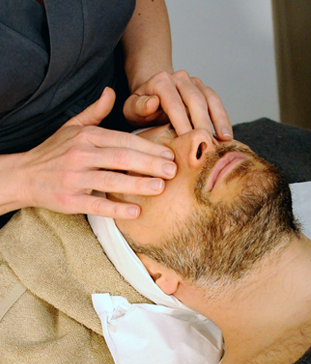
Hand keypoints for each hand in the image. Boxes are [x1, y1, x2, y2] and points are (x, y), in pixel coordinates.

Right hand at [17, 87, 177, 217]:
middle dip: (150, 164)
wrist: (24, 175)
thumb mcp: (71, 127)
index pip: (123, 140)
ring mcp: (74, 178)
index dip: (148, 146)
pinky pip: (96, 204)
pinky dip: (116, 209)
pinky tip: (136, 211)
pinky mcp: (69, 199)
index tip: (169, 153)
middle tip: (173, 170)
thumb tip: (111, 92)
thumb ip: (95, 112)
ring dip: (137, 184)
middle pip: (121, 158)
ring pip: (111, 180)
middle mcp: (80, 155)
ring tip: (160, 187)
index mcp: (86, 136)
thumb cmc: (53, 152)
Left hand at [123, 70, 232, 140]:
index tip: (188, 140)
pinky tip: (227, 135)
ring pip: (210, 99)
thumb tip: (153, 102)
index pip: (174, 103)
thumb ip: (138, 107)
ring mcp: (194, 83)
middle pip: (195, 100)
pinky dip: (223, 118)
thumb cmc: (141, 108)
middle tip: (207, 143)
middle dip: (202, 123)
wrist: (151, 96)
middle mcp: (179, 78)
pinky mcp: (204, 91)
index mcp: (161, 82)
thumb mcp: (131, 109)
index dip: (182, 122)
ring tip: (224, 139)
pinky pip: (216, 102)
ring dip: (218, 119)